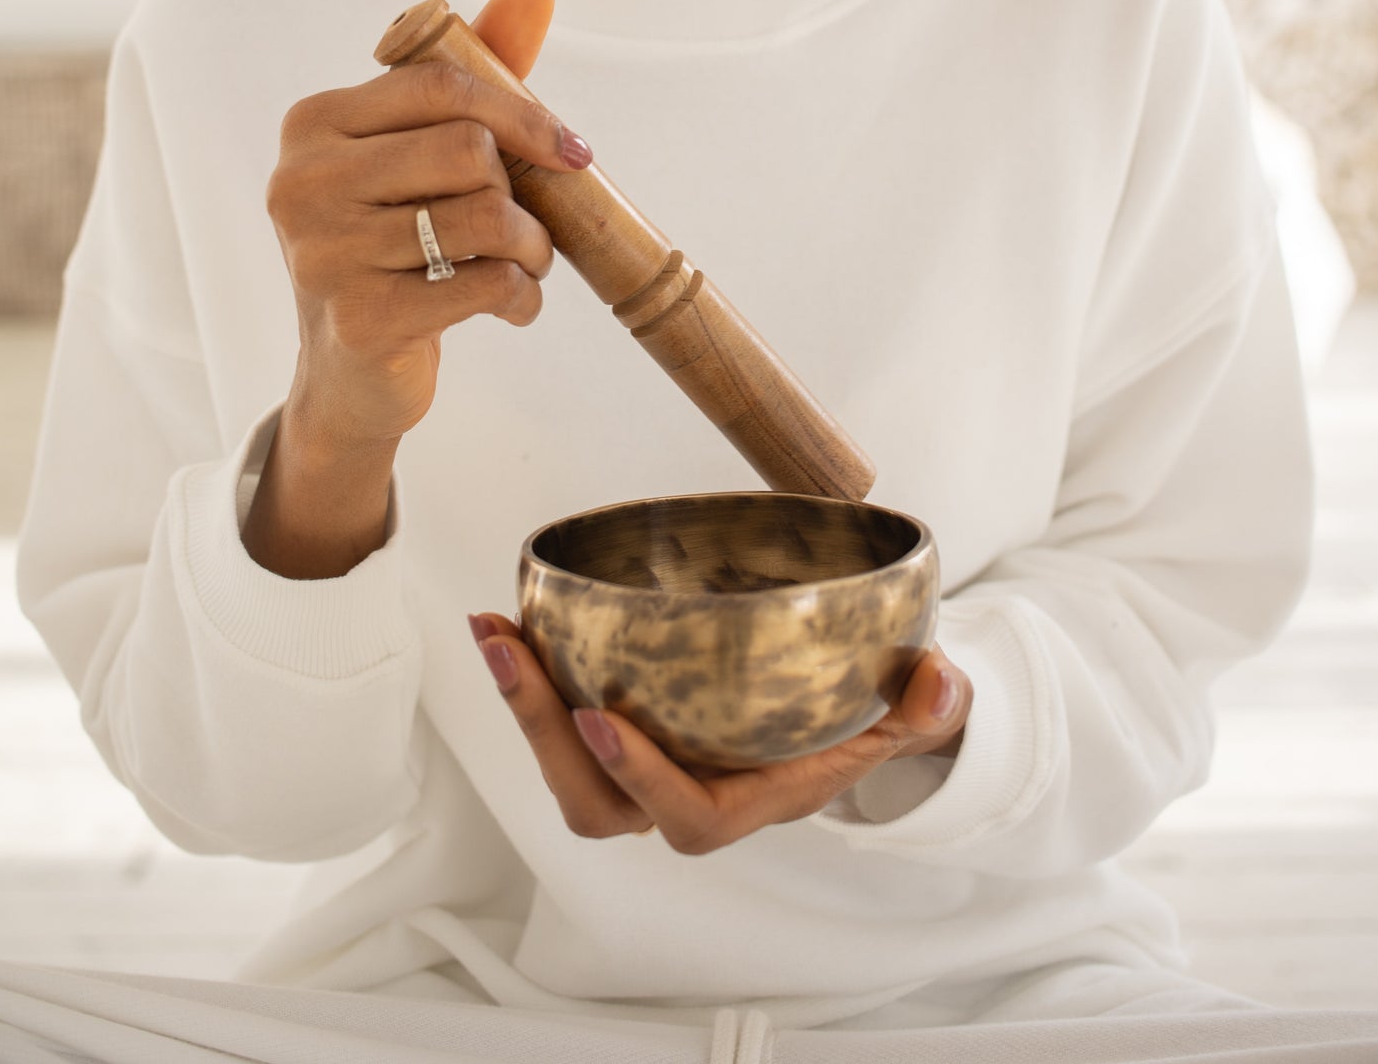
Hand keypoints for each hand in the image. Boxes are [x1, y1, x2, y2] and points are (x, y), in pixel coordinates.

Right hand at [244, 0, 580, 578]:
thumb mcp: (419, 156)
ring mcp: (322, 253)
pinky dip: (520, 297)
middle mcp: (301, 181)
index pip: (440, 85)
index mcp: (313, 123)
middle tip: (528, 231)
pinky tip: (510, 309)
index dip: (523, 112)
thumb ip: (472, 73)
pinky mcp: (358, 320)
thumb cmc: (395, 243)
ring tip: (522, 268)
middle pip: (469, 151)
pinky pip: (486, 283)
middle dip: (521, 194)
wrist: (350, 375)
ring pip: (486, 217)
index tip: (571, 151)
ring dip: (530, 250)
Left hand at [468, 612, 971, 853]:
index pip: (688, 816)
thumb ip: (926, 703)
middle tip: (512, 652)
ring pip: (564, 766)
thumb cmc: (864, 716)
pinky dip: (530, 674)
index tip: (604, 721)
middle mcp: (686, 791)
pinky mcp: (622, 722)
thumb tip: (939, 683)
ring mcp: (647, 761)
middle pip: (595, 802)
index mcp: (749, 797)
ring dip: (520, 701)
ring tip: (495, 629)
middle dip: (541, 731)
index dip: (643, 780)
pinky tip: (508, 617)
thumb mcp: (908, 710)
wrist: (842, 715)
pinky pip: (561, 721)